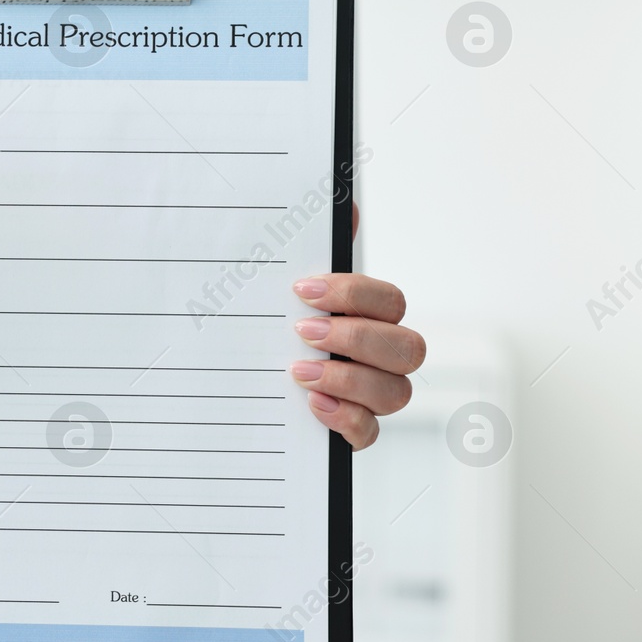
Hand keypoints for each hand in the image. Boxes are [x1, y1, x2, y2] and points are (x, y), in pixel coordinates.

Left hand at [289, 209, 424, 449]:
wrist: (232, 380)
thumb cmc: (271, 324)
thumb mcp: (281, 288)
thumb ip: (315, 249)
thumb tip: (345, 207)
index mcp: (366, 317)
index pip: (389, 301)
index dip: (354, 294)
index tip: (304, 291)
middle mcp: (379, 357)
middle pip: (409, 348)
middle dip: (357, 338)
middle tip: (304, 332)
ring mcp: (371, 396)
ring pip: (397, 392)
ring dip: (349, 380)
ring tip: (300, 372)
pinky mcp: (352, 430)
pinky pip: (370, 433)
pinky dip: (345, 420)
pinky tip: (312, 406)